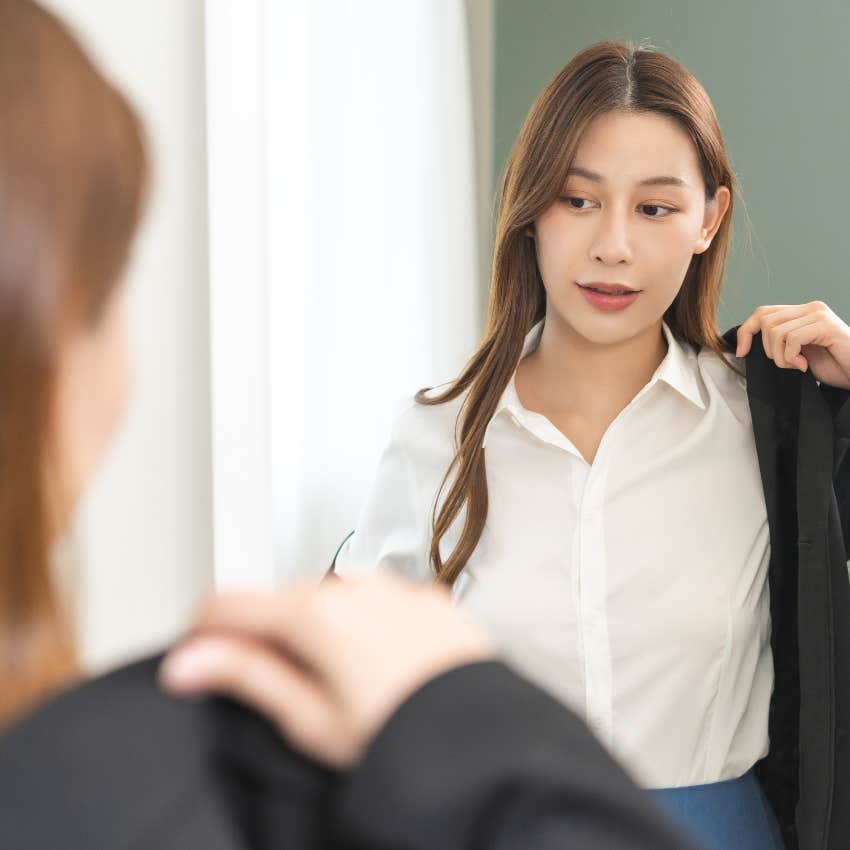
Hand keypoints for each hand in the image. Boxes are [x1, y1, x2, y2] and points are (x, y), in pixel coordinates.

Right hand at [159, 574, 494, 768]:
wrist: (484, 740)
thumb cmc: (404, 737)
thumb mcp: (311, 719)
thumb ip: (248, 676)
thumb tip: (191, 662)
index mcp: (315, 612)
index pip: (228, 604)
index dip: (201, 633)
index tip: (196, 657)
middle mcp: (355, 586)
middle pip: (280, 599)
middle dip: (265, 635)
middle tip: (278, 690)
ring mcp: (394, 588)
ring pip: (329, 598)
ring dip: (318, 630)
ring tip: (338, 686)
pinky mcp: (425, 599)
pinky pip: (375, 602)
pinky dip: (362, 626)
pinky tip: (378, 668)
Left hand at [736, 301, 849, 389]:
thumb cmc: (831, 365)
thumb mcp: (796, 353)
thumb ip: (778, 343)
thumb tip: (744, 346)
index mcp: (801, 312)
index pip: (762, 313)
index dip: (745, 332)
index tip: (741, 353)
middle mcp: (809, 308)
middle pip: (765, 322)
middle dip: (768, 350)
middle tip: (787, 364)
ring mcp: (818, 314)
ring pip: (776, 331)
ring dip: (780, 357)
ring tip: (797, 365)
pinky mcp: (826, 325)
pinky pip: (792, 338)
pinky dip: (791, 357)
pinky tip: (804, 366)